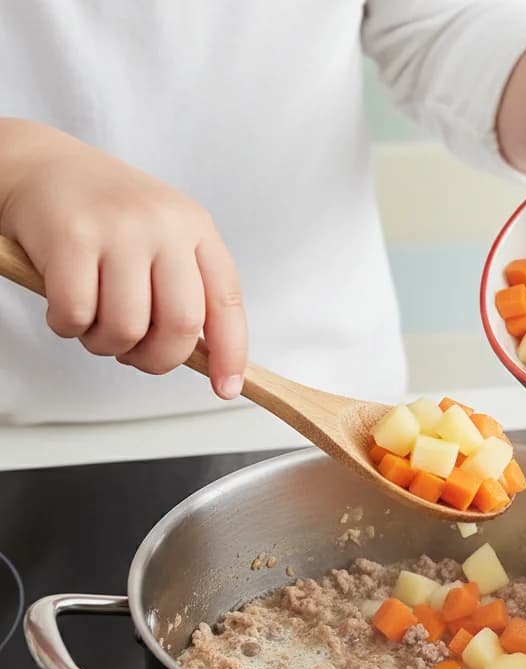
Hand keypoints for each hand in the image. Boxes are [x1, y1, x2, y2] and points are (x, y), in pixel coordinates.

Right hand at [0, 119, 246, 397]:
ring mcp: (118, 228)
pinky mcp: (70, 236)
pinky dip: (68, 328)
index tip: (226, 388)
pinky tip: (64, 309)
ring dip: (107, 345)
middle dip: (157, 359)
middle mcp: (164, 224)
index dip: (229, 353)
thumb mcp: (162, 239)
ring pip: (128, 328)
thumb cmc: (103, 216)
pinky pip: (77, 315)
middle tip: (134, 356)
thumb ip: (188, 291)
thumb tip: (211, 361)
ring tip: (94, 324)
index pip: (226, 302)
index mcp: (195, 228)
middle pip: (182, 326)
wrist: (37, 164)